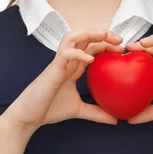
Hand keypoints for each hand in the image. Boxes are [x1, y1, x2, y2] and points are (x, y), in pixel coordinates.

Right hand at [5, 29, 125, 133]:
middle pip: (84, 37)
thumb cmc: (50, 109)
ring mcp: (59, 62)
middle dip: (102, 34)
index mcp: (73, 67)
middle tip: (120, 40)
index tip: (122, 50)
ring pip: (73, 37)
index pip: (91, 48)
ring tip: (105, 36)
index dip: (106, 45)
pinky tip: (90, 59)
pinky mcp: (52, 68)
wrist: (29, 116)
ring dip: (89, 33)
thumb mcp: (79, 110)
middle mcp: (67, 61)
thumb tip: (115, 120)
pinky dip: (78, 53)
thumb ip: (96, 112)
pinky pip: (65, 54)